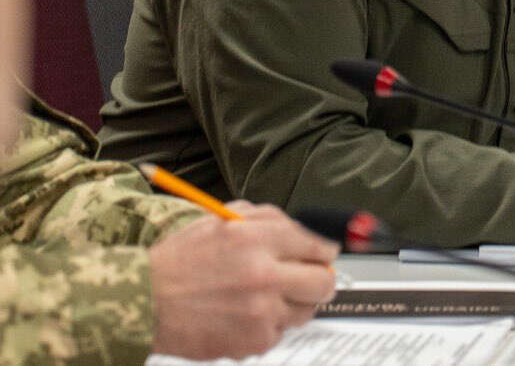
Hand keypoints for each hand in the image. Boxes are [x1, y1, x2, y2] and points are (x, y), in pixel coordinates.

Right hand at [149, 201, 337, 357]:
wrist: (143, 300)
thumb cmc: (180, 260)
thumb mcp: (224, 220)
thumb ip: (269, 220)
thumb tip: (306, 234)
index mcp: (259, 239)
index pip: (319, 248)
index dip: (322, 254)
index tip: (321, 258)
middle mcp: (264, 274)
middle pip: (324, 283)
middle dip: (319, 281)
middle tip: (307, 281)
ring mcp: (260, 311)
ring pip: (304, 312)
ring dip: (291, 305)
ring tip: (262, 299)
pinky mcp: (253, 341)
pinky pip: (278, 334)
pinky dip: (266, 327)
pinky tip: (242, 316)